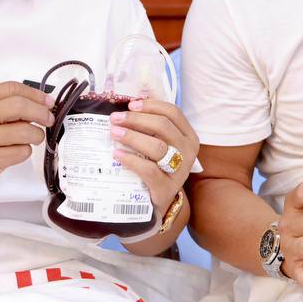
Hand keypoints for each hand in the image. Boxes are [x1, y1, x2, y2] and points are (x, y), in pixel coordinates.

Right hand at [0, 81, 54, 196]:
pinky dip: (25, 151)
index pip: (12, 88)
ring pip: (25, 131)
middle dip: (41, 112)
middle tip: (49, 119)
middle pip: (20, 106)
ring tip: (33, 137)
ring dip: (36, 135)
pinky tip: (16, 151)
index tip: (47, 101)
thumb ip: (0, 104)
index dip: (35, 94)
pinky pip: (20, 152)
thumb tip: (39, 103)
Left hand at [108, 98, 197, 215]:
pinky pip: (148, 170)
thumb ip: (151, 125)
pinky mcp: (166, 187)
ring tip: (114, 133)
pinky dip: (130, 160)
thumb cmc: (156, 166)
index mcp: (188, 136)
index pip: (173, 113)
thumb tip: (134, 100)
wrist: (158, 201)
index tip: (130, 105)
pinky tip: (116, 154)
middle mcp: (188, 152)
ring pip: (157, 146)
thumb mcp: (160, 143)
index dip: (151, 105)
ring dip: (132, 136)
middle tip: (115, 118)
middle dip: (136, 119)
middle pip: (163, 126)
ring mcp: (179, 171)